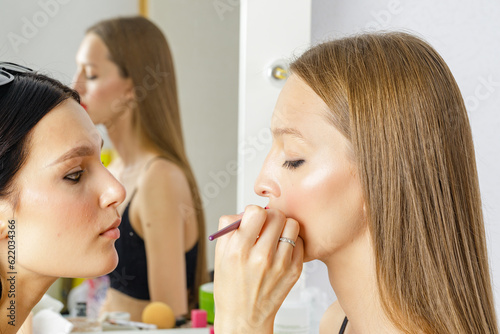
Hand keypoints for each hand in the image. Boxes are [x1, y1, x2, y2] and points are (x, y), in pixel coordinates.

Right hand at [213, 205, 303, 333]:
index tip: (252, 219)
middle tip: (265, 226)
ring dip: (283, 227)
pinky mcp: (294, 271)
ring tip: (275, 236)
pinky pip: (300, 242)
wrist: (244, 318)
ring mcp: (280, 265)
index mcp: (239, 250)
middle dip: (270, 217)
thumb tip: (244, 212)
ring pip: (292, 225)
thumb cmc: (231, 288)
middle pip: (276, 215)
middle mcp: (261, 257)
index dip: (254, 212)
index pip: (256, 212)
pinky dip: (292, 242)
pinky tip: (281, 250)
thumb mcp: (219, 256)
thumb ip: (229, 228)